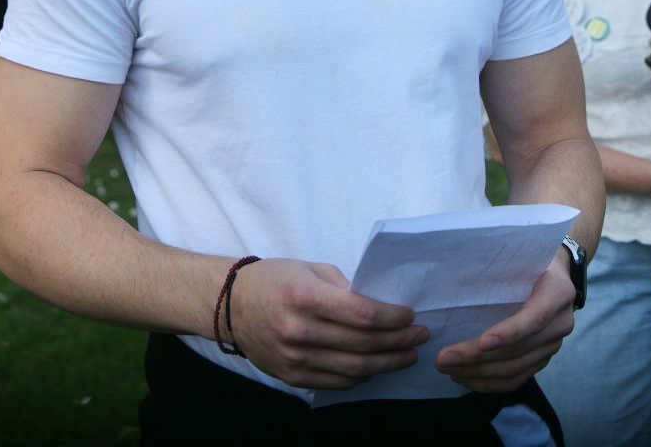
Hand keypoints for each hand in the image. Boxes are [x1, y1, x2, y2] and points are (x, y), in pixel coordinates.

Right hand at [228, 259, 429, 389]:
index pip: (363, 315)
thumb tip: (380, 305)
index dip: (394, 318)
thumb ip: (345, 287)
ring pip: (354, 368)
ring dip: (388, 363)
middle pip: (364, 344)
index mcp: (305, 297)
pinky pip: (336, 381)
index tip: (410, 315)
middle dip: (399, 341)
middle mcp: (299, 330)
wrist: (231, 306)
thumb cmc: (275, 280)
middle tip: (419, 336)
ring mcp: (294, 358)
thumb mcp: (311, 268)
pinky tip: (376, 366)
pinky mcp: (291, 376)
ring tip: (407, 355)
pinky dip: (362, 376)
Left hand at [434, 256, 574, 392]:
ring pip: (515, 369)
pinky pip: (516, 379)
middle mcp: (560, 323)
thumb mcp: (522, 253)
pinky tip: (465, 378)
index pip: (535, 318)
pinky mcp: (542, 359)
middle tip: (443, 359)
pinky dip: (490, 383)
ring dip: (478, 373)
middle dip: (478, 358)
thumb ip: (501, 264)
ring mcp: (553, 345)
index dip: (509, 333)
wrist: (556, 273)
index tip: (482, 343)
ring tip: (448, 369)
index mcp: (557, 293)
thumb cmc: (531, 259)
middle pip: (518, 349)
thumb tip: (456, 274)